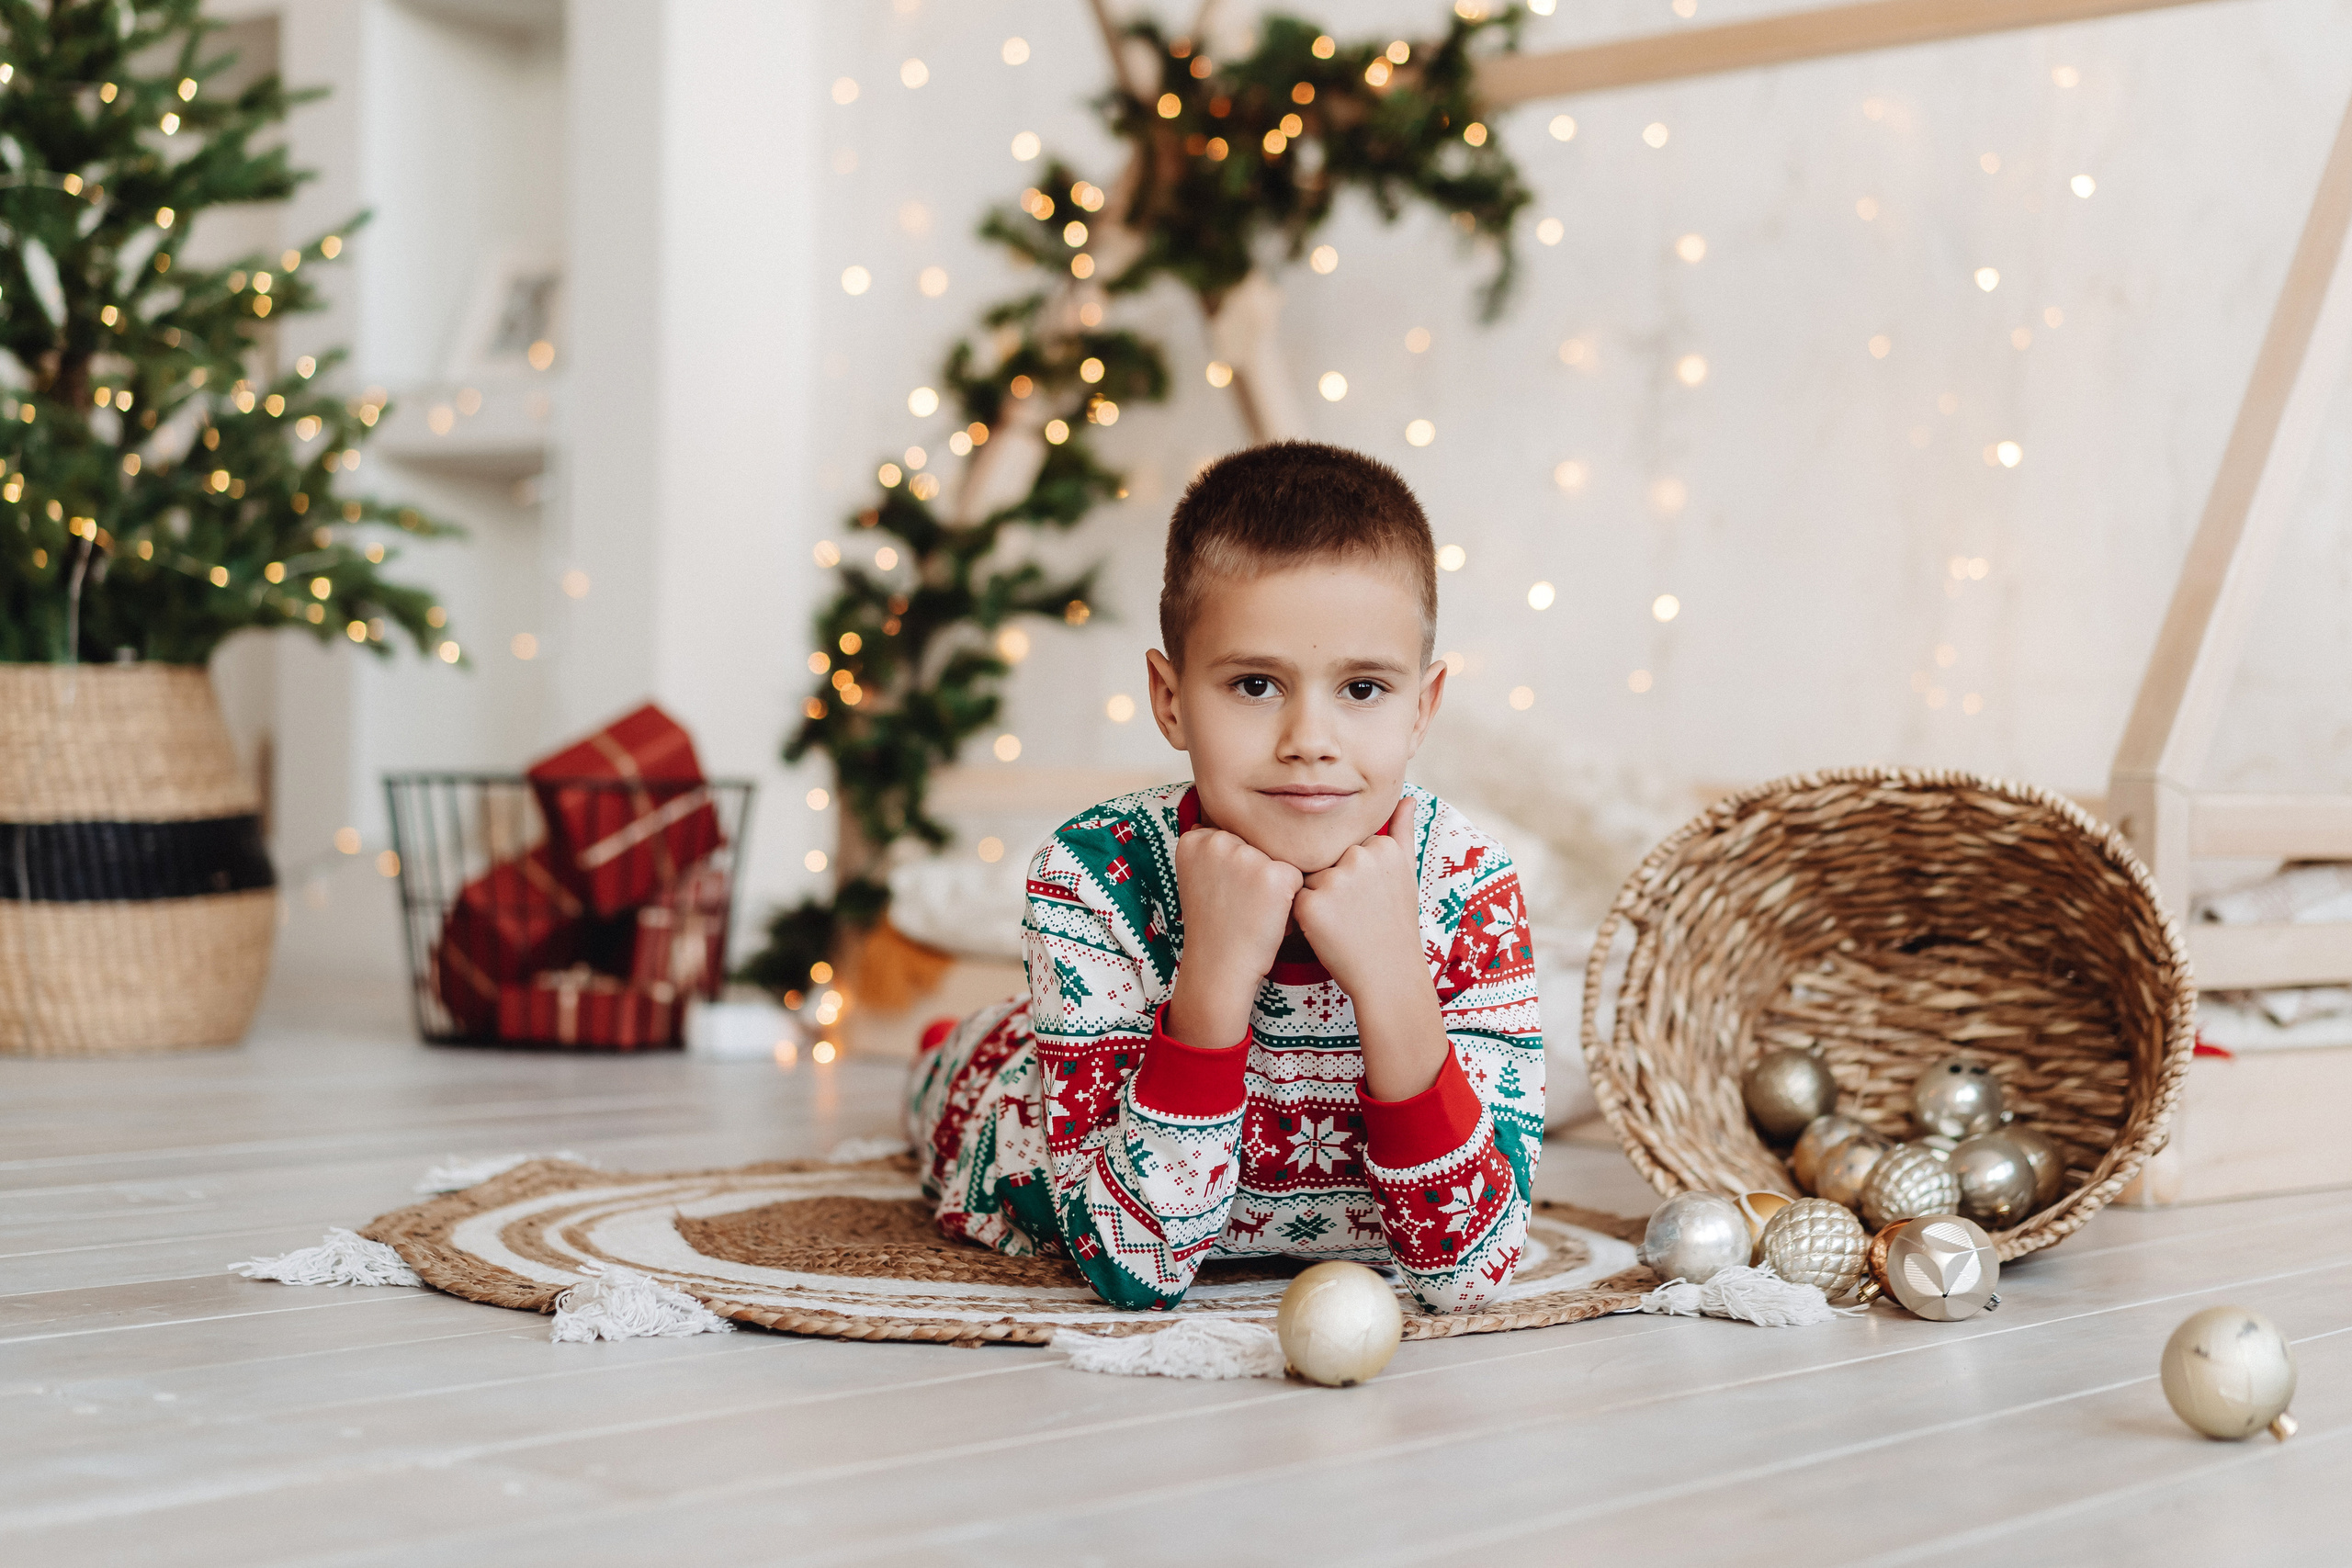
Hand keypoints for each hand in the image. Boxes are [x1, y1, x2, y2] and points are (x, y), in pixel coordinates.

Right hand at [1165, 827, 1302, 1049]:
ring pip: (1277, 860)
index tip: (1219, 894)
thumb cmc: (1213, 927)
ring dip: (1273, 886)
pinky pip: (1296, 877)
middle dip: (1254, 874)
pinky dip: (1289, 901)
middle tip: (1237, 906)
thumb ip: (1209, 850)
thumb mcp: (1198, 879)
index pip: (1233, 838)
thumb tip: (1210, 820)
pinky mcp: (1275, 874)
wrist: (1219, 967)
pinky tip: (1269, 918)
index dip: (1233, 870)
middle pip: (1257, 846)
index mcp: (1195, 840)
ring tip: (1253, 913)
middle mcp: (1218, 841)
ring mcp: (1247, 856)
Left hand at [1293, 797, 1447, 1100]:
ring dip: (1316, 900)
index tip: (1368, 900)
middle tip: (1355, 915)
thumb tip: (1408, 796)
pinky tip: (1328, 932)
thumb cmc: (1395, 926)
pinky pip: (1292, 900)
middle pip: (1324, 860)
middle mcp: (1360, 855)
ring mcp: (1336, 878)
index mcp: (1382, 845)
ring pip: (1307, 878)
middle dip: (1331, 886)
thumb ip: (1403, 831)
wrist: (1389, 976)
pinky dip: (1303, 918)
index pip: (1345, 848)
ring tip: (1344, 924)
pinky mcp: (1311, 902)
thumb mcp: (1406, 875)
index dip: (1350, 877)